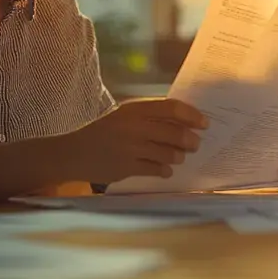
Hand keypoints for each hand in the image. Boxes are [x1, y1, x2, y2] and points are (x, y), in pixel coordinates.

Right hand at [69, 97, 207, 183]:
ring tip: (178, 157)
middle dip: (191, 140)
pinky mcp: (127, 167)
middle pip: (175, 132)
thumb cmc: (103, 132)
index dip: (192, 115)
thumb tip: (184, 122)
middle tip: (196, 144)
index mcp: (134, 109)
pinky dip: (165, 170)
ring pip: (169, 154)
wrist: (73, 153)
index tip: (204, 123)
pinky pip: (157, 169)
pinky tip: (165, 169)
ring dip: (178, 156)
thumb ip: (150, 117)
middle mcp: (134, 126)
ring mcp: (131, 148)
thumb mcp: (124, 116)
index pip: (171, 107)